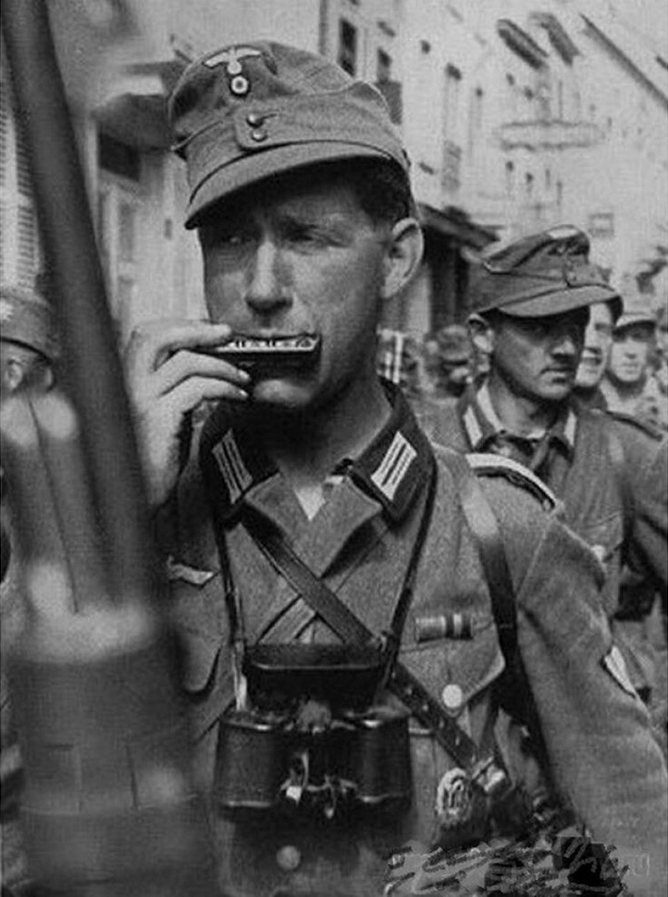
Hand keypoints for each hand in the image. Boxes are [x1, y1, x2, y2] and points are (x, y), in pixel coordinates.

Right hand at [123, 319, 249, 508]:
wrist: (143, 494)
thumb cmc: (154, 457)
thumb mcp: (164, 412)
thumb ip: (174, 386)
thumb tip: (205, 362)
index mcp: (124, 380)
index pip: (146, 335)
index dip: (179, 326)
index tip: (208, 330)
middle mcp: (126, 385)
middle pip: (155, 336)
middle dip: (196, 330)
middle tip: (226, 334)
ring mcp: (141, 400)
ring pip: (185, 362)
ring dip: (222, 365)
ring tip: (241, 376)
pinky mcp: (159, 418)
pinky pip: (197, 389)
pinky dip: (224, 387)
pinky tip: (237, 395)